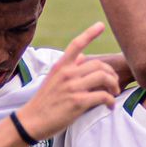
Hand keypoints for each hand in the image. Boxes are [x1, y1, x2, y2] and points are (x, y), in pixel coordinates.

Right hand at [16, 23, 119, 138]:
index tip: (101, 25)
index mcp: (60, 66)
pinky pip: (102, 96)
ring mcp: (72, 87)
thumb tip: (83, 56)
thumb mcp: (53, 79)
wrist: (31, 121)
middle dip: (111, 74)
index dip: (90, 33)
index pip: (76, 44)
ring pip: (103, 77)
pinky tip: (110, 106)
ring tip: (113, 94)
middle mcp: (66, 74)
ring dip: (113, 86)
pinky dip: (110, 101)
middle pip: (98, 65)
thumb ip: (69, 67)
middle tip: (114, 85)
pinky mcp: (77, 102)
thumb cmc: (44, 102)